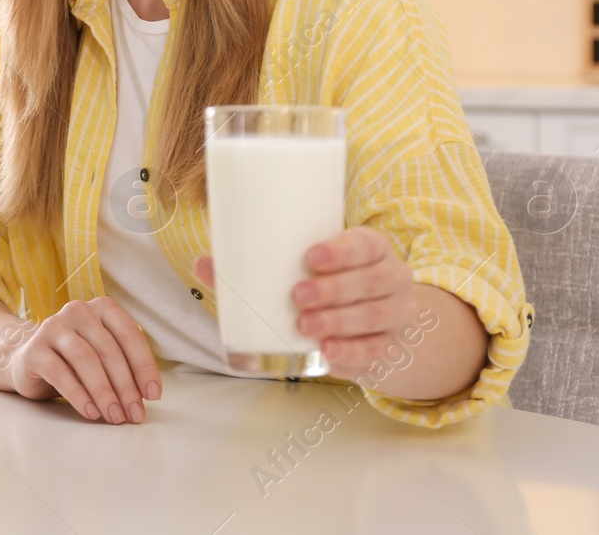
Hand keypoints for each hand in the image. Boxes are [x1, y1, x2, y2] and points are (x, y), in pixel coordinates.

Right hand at [6, 296, 160, 423]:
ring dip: (104, 392)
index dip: (144, 366)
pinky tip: (90, 412)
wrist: (30, 361)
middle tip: (134, 414)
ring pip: (86, 359)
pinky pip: (60, 372)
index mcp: (102, 308)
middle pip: (108, 350)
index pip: (130, 334)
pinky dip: (78, 395)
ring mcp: (53, 327)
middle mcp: (78, 311)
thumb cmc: (76, 361)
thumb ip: (123, 366)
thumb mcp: (103, 356)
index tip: (153, 396)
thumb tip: (144, 397)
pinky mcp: (35, 349)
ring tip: (114, 416)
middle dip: (125, 386)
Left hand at [193, 227, 416, 380]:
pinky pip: (376, 353)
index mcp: (372, 251)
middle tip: (298, 296)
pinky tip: (329, 354)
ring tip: (306, 326)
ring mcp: (396, 316)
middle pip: (373, 281)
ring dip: (340, 322)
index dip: (343, 249)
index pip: (367, 244)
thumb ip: (256, 269)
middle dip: (335, 289)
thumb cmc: (329, 286)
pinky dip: (352, 354)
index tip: (311, 256)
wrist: (377, 326)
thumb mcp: (306, 271)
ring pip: (376, 317)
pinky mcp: (390, 349)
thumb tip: (202, 263)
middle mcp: (392, 279)